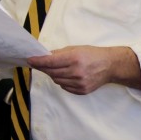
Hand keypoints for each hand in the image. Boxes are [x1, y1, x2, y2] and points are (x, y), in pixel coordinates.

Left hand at [26, 45, 140, 94]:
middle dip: (44, 68)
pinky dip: (61, 81)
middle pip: (52, 72)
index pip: (50, 62)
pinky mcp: (82, 91)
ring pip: (56, 80)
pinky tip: (66, 75)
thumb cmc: (92, 54)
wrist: (110, 66)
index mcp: (74, 58)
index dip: (38, 61)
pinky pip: (64, 87)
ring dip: (53, 74)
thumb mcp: (75, 48)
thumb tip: (44, 56)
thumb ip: (59, 53)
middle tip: (39, 64)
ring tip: (56, 69)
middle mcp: (76, 72)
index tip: (30, 60)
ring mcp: (79, 83)